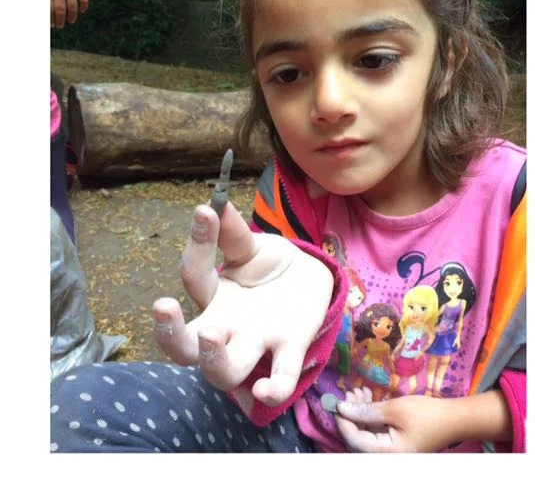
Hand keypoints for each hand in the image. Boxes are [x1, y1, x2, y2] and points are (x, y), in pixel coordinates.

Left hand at [50, 0, 88, 27]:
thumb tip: (48, 9)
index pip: (50, 9)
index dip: (51, 18)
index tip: (52, 24)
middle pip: (61, 10)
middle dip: (60, 20)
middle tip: (60, 26)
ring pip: (73, 6)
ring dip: (72, 16)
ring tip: (71, 21)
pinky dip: (84, 6)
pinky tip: (82, 11)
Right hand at [152, 201, 333, 413]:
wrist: (311, 281)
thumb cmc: (269, 268)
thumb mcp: (252, 247)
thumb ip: (233, 232)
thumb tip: (215, 203)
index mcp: (213, 299)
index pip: (194, 277)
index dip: (198, 244)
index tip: (205, 211)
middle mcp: (226, 328)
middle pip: (184, 348)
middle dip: (170, 334)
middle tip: (163, 306)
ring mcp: (256, 342)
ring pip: (224, 371)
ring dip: (213, 360)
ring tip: (211, 335)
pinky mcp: (291, 349)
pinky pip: (279, 378)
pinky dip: (271, 389)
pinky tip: (263, 391)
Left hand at [332, 390, 461, 453]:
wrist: (454, 419)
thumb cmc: (427, 414)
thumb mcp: (396, 409)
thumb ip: (367, 410)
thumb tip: (343, 408)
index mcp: (385, 453)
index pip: (354, 440)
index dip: (344, 422)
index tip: (338, 402)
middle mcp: (384, 455)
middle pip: (358, 438)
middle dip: (352, 414)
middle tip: (351, 392)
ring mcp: (390, 450)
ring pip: (366, 432)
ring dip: (361, 412)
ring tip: (360, 391)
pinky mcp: (395, 442)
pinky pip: (376, 431)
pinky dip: (371, 415)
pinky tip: (370, 398)